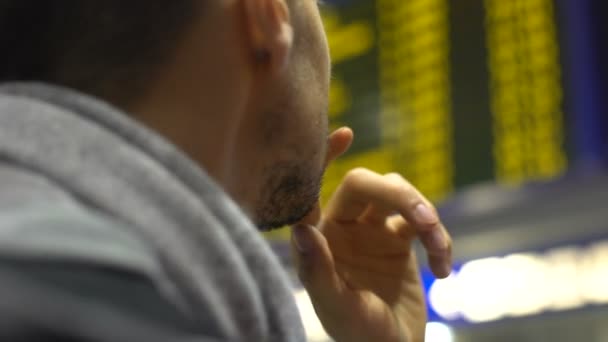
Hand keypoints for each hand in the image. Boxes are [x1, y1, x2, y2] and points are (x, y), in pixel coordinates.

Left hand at [291, 128, 451, 341]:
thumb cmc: (359, 335)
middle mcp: (342, 228)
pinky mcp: (400, 240)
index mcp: (319, 237)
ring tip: (438, 247)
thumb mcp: (338, 308)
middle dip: (400, 197)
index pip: (313, 187)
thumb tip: (302, 229)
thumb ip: (319, 271)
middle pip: (367, 186)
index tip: (346, 133)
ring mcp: (372, 231)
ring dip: (424, 215)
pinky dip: (439, 240)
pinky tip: (443, 270)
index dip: (324, 156)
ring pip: (398, 195)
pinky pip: (423, 222)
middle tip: (426, 221)